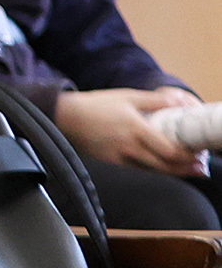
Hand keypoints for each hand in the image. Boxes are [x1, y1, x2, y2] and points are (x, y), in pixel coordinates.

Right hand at [56, 88, 204, 176]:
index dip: (187, 154)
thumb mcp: (129, 95)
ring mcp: (120, 156)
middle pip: (164, 165)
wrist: (68, 117)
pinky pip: (139, 169)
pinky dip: (156, 170)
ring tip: (190, 170)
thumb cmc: (98, 104)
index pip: (168, 150)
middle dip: (185, 167)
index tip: (199, 151)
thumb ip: (156, 100)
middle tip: (200, 164)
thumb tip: (180, 104)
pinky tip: (165, 168)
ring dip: (174, 172)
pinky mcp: (113, 161)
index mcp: (136, 128)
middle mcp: (129, 146)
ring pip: (153, 170)